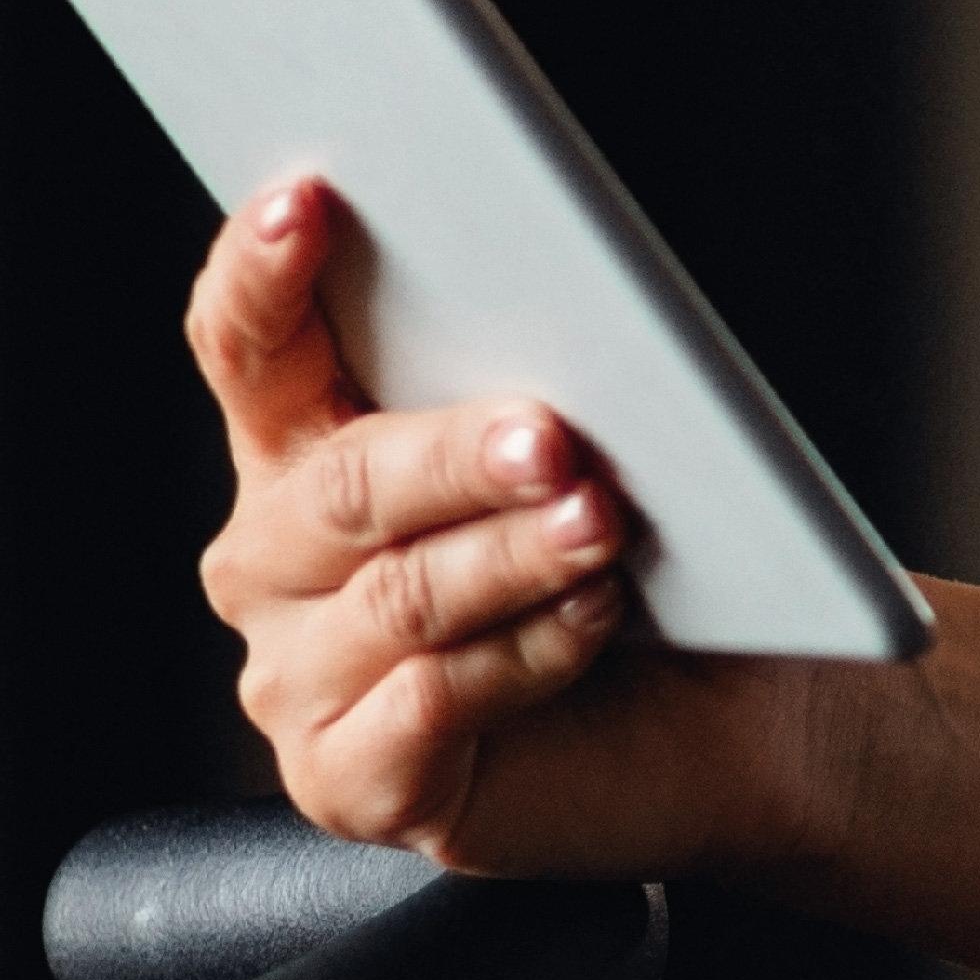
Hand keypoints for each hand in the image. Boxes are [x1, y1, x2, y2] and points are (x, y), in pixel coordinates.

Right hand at [187, 178, 829, 872]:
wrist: (730, 724)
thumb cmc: (656, 569)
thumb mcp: (589, 456)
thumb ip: (534, 384)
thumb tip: (559, 314)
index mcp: (308, 451)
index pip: (249, 347)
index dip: (263, 273)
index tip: (307, 197)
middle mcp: (277, 563)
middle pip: (340, 484)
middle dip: (452, 454)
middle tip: (552, 435)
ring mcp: (300, 678)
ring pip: (395, 599)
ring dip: (510, 555)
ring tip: (604, 524)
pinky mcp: (351, 781)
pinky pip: (428, 705)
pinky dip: (525, 657)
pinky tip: (594, 620)